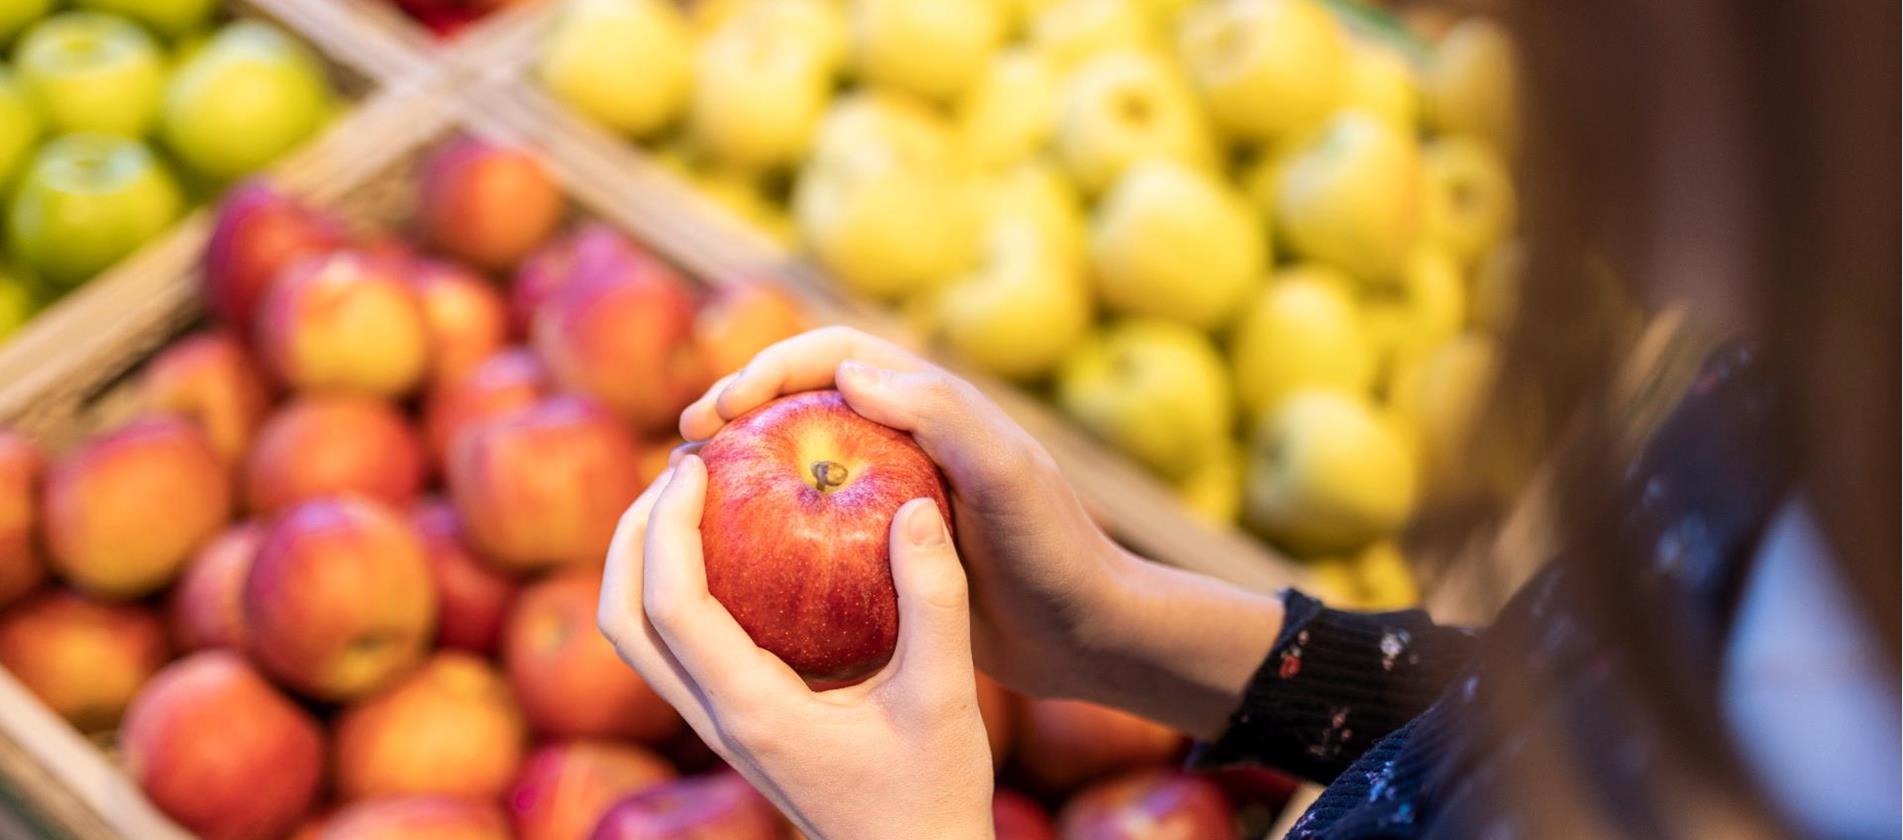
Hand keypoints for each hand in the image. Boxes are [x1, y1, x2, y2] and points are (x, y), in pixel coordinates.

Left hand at [598, 456, 993, 839]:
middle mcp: (717, 719)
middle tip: (681, 465)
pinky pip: (675, 647)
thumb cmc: (935, 791)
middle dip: (633, 533)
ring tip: (690, 498)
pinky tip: (735, 549)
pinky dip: (676, 587)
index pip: (672, 605)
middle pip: (623, 619)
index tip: (698, 460)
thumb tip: (915, 503)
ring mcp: (719, 727)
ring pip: (637, 638)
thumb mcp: (947, 693)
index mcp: (753, 709)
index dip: (668, 524)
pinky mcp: (735, 724)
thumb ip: (935, 599)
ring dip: (643, 561)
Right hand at [678, 327, 1284, 738]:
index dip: (767, 367)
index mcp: (931, 403)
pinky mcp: (890, 548)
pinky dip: (771, 532)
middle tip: (684, 451)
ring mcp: (894, 495)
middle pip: (803, 400)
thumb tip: (847, 375)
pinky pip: (814, 527)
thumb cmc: (1054, 551)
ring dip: (746, 468)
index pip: (831, 354)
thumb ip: (940, 416)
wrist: (1090, 634)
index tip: (718, 410)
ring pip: (802, 462)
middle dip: (737, 409)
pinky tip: (736, 568)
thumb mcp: (1005, 478)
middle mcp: (907, 438)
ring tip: (692, 500)